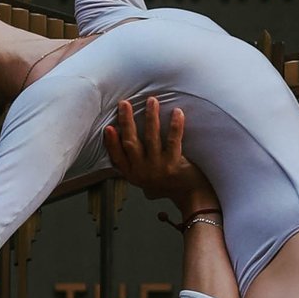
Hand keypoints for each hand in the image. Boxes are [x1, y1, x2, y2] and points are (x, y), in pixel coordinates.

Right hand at [103, 95, 213, 213]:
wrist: (190, 196)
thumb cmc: (167, 184)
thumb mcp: (145, 180)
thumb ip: (136, 165)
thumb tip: (123, 140)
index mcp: (133, 175)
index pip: (118, 157)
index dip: (111, 143)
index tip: (108, 127)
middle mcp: (142, 172)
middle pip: (131, 143)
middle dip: (127, 122)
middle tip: (124, 104)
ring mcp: (158, 168)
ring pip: (151, 138)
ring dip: (151, 117)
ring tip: (151, 101)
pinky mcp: (174, 165)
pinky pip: (173, 140)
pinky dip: (175, 125)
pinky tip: (177, 112)